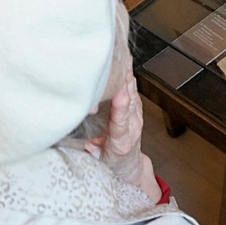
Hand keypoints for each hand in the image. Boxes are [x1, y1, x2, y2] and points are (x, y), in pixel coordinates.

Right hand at [84, 71, 160, 200]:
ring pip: (133, 94)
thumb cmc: (114, 164)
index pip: (121, 122)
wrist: (130, 167)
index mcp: (121, 142)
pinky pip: (134, 92)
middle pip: (130, 102)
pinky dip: (129, 78)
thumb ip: (95, 152)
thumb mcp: (101, 163)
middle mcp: (132, 128)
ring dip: (128, 76)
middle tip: (120, 63)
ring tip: (123, 57)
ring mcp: (136, 119)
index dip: (121, 107)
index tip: (120, 93)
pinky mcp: (137, 112)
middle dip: (125, 82)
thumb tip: (88, 145)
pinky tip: (127, 65)